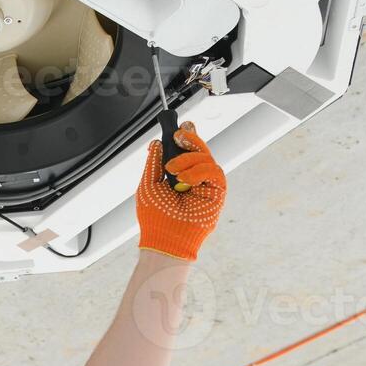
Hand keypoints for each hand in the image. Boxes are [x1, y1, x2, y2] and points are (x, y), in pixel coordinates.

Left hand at [135, 120, 226, 262]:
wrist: (163, 240)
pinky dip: (198, 170)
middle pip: (200, 151)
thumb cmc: (155, 218)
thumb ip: (154, 163)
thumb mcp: (149, 184)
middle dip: (190, 139)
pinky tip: (184, 179)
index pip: (187, 152)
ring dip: (189, 158)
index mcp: (179, 177)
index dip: (187, 137)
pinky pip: (214, 172)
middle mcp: (194, 180)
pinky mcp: (216, 195)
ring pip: (207, 158)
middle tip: (178, 135)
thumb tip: (156, 143)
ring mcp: (206, 187)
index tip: (180, 126)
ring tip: (173, 171)